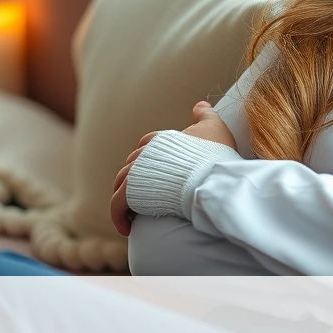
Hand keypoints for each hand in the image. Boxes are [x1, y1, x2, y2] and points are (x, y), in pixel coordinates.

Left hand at [110, 101, 238, 236]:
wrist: (210, 177)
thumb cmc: (215, 155)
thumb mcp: (215, 127)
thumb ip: (206, 115)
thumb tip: (200, 104)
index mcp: (161, 139)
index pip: (145, 146)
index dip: (147, 160)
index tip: (153, 174)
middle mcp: (144, 153)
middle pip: (131, 166)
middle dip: (134, 180)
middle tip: (144, 197)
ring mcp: (136, 171)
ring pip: (120, 184)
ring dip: (124, 199)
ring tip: (133, 215)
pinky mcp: (131, 192)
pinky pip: (117, 205)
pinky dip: (118, 217)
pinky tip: (127, 228)